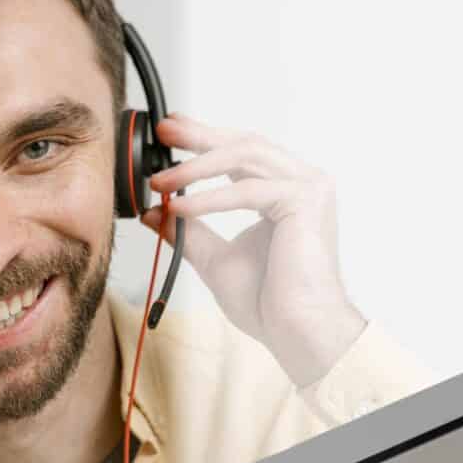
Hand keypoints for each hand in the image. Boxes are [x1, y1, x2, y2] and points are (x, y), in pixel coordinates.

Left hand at [141, 115, 367, 386]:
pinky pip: (247, 190)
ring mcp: (309, 188)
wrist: (297, 330)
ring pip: (245, 157)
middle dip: (199, 137)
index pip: (243, 153)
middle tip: (162, 131)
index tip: (168, 134)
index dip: (205, 139)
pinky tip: (180, 207)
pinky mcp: (305, 201)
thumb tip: (153, 212)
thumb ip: (189, 231)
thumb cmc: (269, 303)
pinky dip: (209, 198)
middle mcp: (302, 183)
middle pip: (245, 144)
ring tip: (161, 179)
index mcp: (286, 192)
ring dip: (197, 166)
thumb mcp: (215, 258)